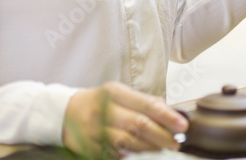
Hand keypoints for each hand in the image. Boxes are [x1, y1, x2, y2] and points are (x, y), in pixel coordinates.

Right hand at [62, 82, 187, 157]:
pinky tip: (141, 153)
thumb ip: (144, 101)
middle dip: (162, 135)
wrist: (64, 112)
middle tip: (176, 141)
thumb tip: (170, 111)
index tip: (182, 125)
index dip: (167, 117)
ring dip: (149, 147)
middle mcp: (104, 110)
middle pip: (139, 125)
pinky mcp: (90, 147)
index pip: (146, 105)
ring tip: (163, 147)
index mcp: (115, 92)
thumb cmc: (98, 101)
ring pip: (128, 142)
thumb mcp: (119, 93)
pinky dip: (131, 154)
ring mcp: (95, 130)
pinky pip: (115, 153)